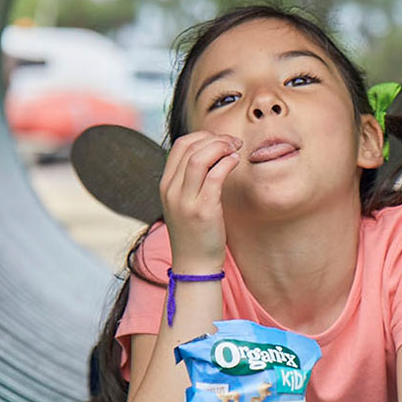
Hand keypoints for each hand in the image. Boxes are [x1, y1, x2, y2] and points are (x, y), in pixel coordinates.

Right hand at [159, 131, 241, 268]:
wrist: (194, 265)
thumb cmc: (195, 233)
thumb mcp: (184, 203)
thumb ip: (190, 180)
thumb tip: (212, 154)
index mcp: (165, 185)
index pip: (180, 146)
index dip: (203, 136)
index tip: (221, 141)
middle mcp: (171, 190)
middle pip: (190, 147)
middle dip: (216, 138)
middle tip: (234, 143)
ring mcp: (185, 200)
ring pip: (200, 157)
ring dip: (222, 147)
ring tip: (236, 150)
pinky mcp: (202, 210)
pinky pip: (214, 176)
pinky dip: (227, 162)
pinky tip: (235, 162)